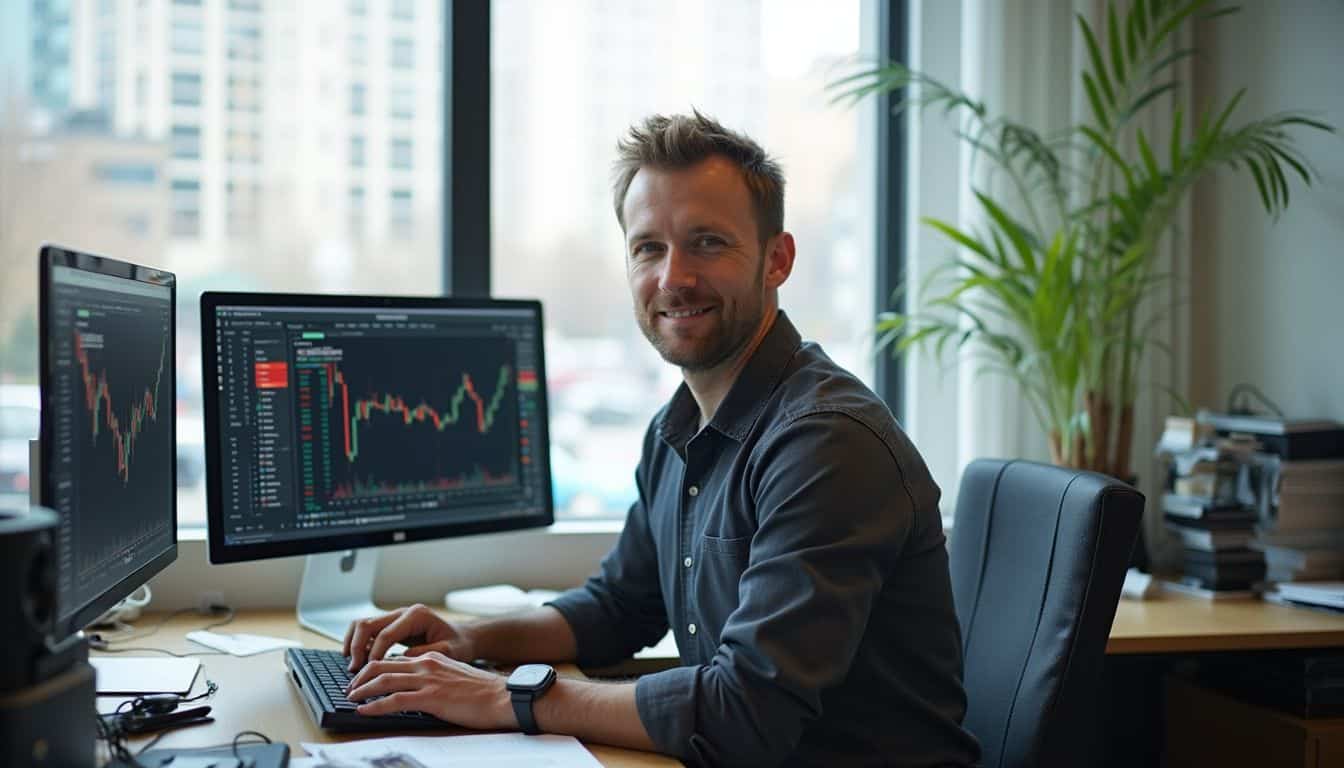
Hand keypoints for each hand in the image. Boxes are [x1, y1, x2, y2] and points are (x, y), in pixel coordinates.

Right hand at [342, 603, 475, 671]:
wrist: (463, 638)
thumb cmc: (458, 645)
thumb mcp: (448, 651)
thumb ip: (426, 653)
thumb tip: (401, 659)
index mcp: (417, 616)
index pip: (386, 634)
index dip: (374, 655)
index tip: (368, 673)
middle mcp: (403, 613)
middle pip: (367, 624)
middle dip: (357, 648)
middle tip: (354, 671)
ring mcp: (395, 617)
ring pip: (362, 624)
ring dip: (353, 644)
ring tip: (353, 666)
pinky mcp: (391, 625)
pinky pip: (367, 630)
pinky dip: (358, 643)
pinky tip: (358, 661)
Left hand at [345, 652, 513, 729]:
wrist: (502, 697)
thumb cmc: (483, 692)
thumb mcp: (454, 677)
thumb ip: (434, 678)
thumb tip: (417, 690)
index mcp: (432, 658)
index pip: (395, 659)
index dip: (374, 668)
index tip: (363, 679)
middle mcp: (427, 664)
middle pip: (382, 665)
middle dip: (361, 677)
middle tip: (350, 688)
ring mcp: (428, 680)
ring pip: (384, 680)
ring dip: (362, 690)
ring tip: (351, 698)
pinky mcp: (430, 697)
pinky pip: (394, 700)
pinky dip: (375, 705)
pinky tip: (364, 710)